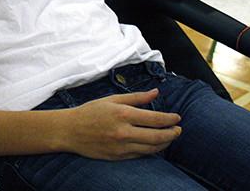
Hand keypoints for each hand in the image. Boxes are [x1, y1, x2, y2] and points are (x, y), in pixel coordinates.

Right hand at [61, 89, 180, 159]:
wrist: (70, 131)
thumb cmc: (91, 112)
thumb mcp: (113, 99)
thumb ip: (137, 97)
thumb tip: (156, 92)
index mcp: (123, 114)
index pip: (155, 119)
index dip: (170, 119)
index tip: (177, 117)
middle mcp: (124, 132)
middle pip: (157, 137)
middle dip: (172, 134)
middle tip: (179, 130)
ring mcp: (121, 147)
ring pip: (151, 149)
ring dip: (165, 144)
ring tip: (170, 137)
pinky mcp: (117, 157)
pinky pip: (140, 155)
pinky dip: (151, 150)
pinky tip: (155, 145)